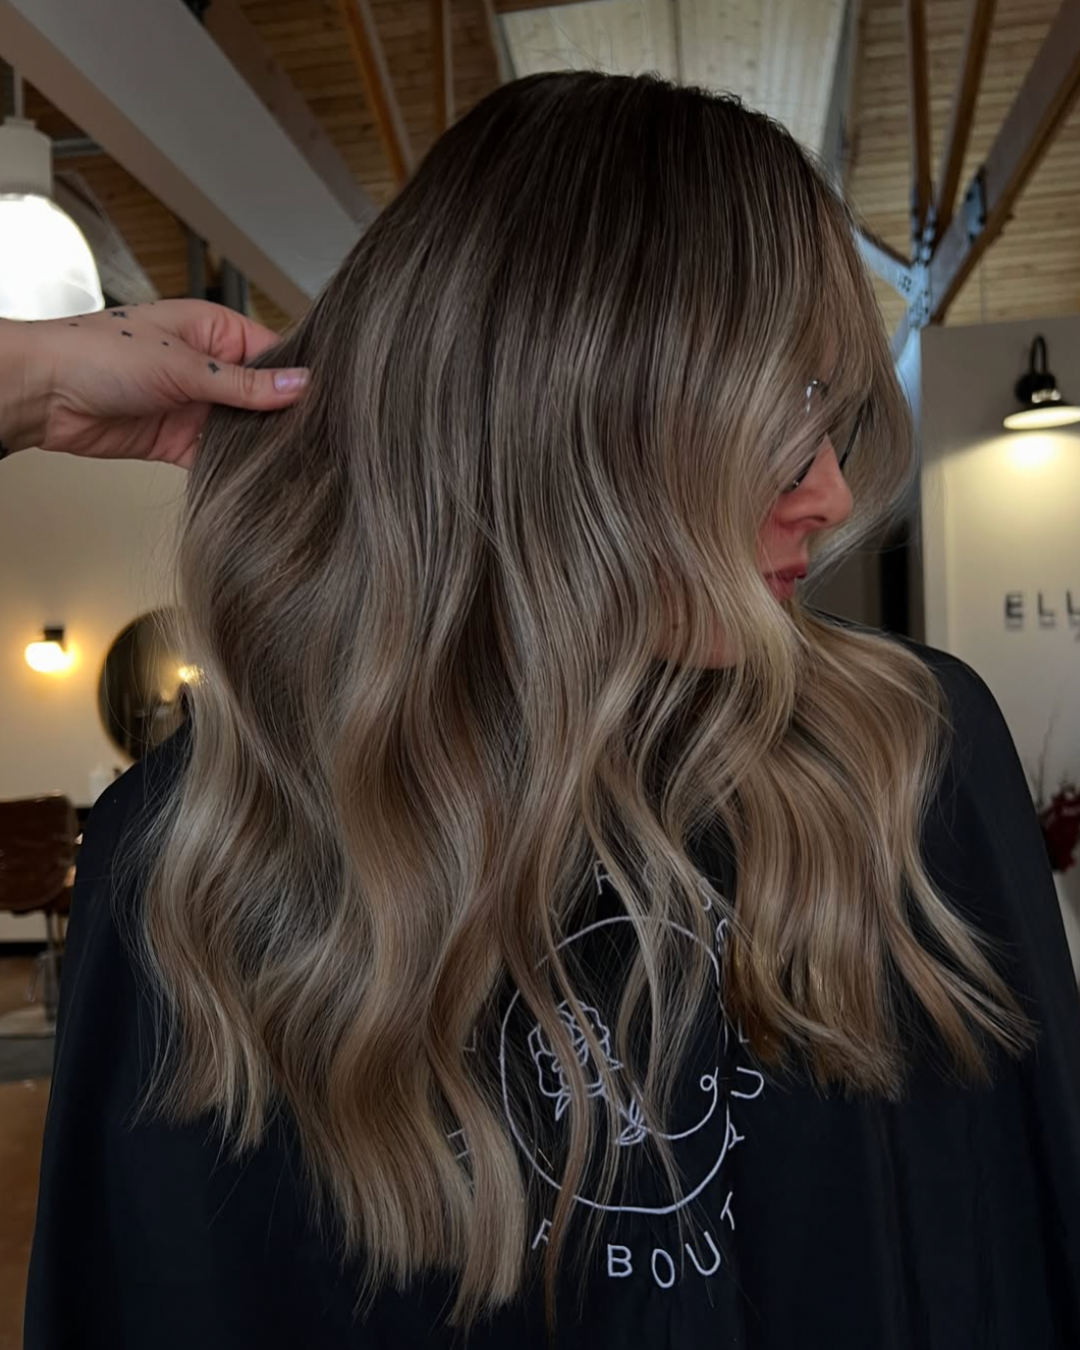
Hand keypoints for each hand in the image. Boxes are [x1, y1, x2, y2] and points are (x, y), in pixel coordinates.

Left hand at [0, 298, 310, 469]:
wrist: (43, 394)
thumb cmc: (97, 353)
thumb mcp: (183, 364)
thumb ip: (244, 384)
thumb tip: (300, 385)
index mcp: (213, 331)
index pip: (274, 355)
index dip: (298, 379)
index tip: (327, 403)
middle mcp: (209, 368)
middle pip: (263, 396)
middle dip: (284, 417)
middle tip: (321, 440)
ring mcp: (196, 406)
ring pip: (246, 430)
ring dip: (262, 446)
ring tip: (299, 463)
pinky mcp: (182, 442)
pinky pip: (221, 458)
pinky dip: (238, 470)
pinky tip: (262, 480)